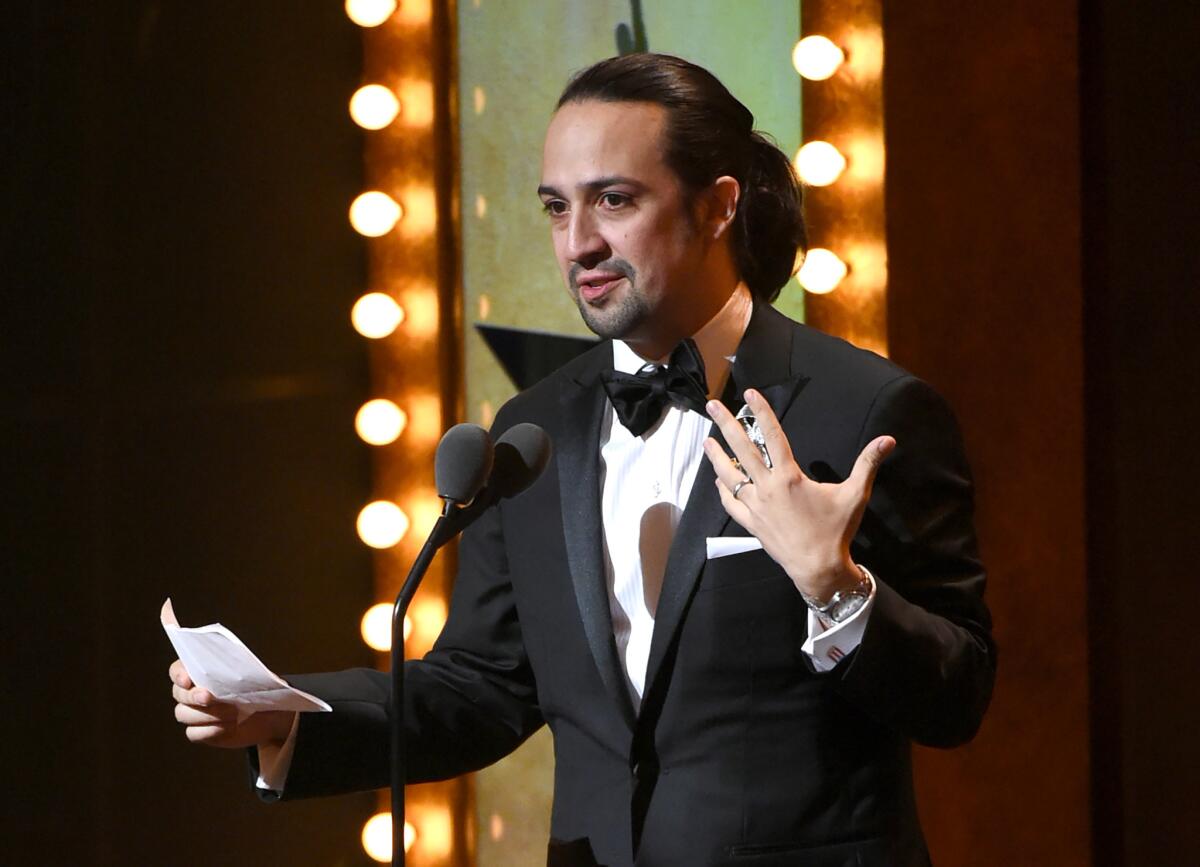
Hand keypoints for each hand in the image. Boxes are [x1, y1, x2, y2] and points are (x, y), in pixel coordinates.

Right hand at [170, 659, 294, 748]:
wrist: (271, 714)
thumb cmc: (260, 688)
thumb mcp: (253, 674)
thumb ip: (239, 669)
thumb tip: (235, 667)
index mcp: (201, 672)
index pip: (178, 670)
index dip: (178, 674)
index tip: (187, 680)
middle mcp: (193, 692)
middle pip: (179, 693)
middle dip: (193, 695)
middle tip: (209, 697)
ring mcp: (195, 713)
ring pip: (183, 714)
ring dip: (206, 714)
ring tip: (232, 712)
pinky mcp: (201, 733)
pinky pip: (193, 733)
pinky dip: (209, 731)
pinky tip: (228, 726)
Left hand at [703, 389, 894, 600]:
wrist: (818, 568)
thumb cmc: (836, 531)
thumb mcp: (856, 495)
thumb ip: (868, 464)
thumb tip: (888, 440)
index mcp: (788, 477)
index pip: (771, 436)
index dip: (760, 412)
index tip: (749, 394)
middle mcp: (767, 488)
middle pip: (741, 450)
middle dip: (725, 425)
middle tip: (712, 406)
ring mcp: (756, 506)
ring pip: (729, 476)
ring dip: (717, 457)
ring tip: (707, 441)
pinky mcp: (751, 523)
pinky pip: (731, 503)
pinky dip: (723, 489)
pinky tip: (719, 480)